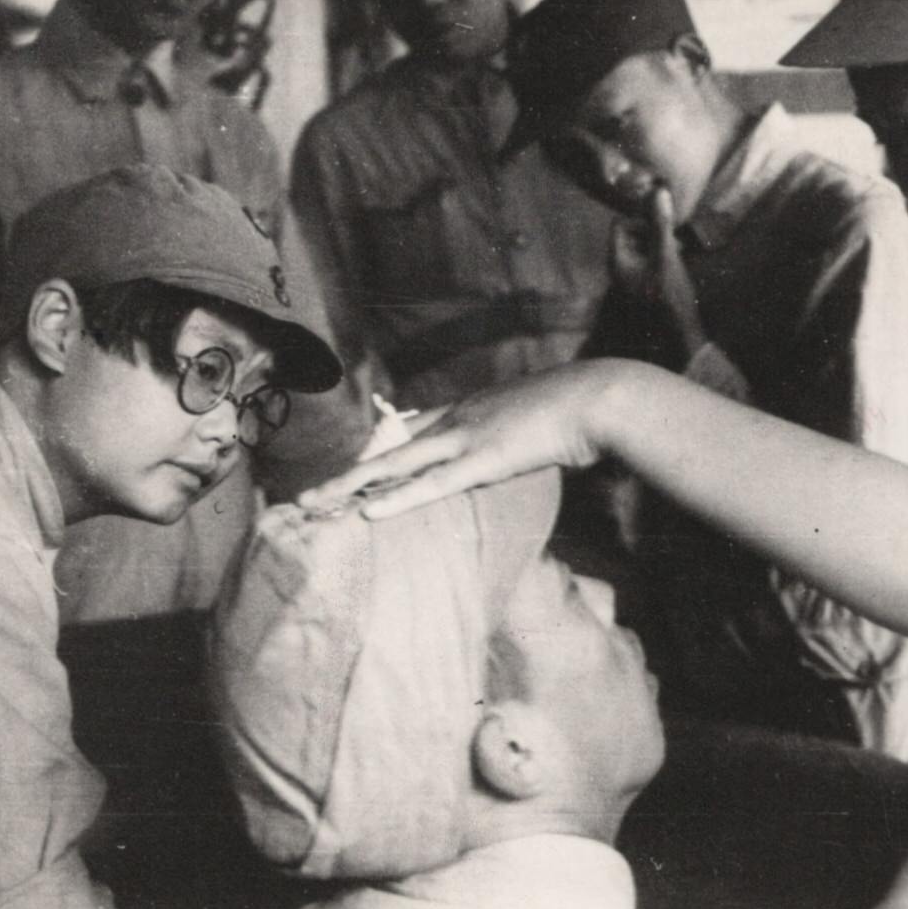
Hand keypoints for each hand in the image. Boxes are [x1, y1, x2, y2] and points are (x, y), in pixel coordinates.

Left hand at [296, 361, 633, 519]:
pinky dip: (398, 498)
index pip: (413, 428)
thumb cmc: (579, 409)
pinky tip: (368, 511)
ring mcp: (466, 438)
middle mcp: (457, 419)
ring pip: (395, 466)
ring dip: (352, 486)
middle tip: (309, 495)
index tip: (356, 467)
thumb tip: (517, 442)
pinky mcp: (483, 461)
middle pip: (390, 448)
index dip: (382, 450)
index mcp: (471, 408)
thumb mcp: (537, 418)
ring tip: (314, 503)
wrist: (598, 397)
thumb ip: (517, 431)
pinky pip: (432, 484)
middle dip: (348, 474)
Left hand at [610, 187, 704, 355]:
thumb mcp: (667, 256)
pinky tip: (679, 262)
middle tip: (674, 240)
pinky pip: (650, 261)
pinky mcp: (645, 286)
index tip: (662, 227)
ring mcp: (631, 280)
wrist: (681, 336)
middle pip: (630, 235)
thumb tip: (658, 191)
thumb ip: (661, 224)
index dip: (640, 219)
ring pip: (642, 247)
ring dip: (660, 243)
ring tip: (680, 251)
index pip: (619, 225)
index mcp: (617, 262)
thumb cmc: (672, 298)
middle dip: (652, 232)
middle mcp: (619, 270)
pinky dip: (663, 256)